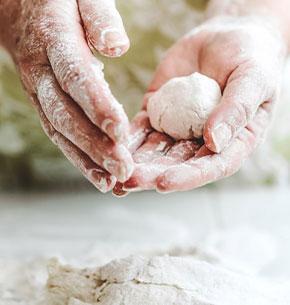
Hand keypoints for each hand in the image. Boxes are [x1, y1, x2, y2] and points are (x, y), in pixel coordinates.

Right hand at [0, 0, 133, 191]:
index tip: (120, 131)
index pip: (76, 77)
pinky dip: (78, 158)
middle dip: (95, 144)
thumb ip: (100, 17)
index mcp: (54, 41)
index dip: (97, 105)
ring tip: (111, 183)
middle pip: (66, 115)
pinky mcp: (43, 104)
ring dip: (86, 160)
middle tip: (123, 168)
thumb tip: (118, 47)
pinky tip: (98, 176)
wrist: (22, 8)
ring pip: (60, 132)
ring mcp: (39, 92)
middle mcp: (42, 73)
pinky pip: (59, 134)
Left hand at [114, 16, 286, 194]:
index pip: (211, 167)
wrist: (225, 38)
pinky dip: (126, 137)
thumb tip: (215, 142)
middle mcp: (202, 142)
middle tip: (128, 181)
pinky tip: (108, 146)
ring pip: (154, 150)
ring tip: (112, 171)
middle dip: (151, 174)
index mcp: (231, 142)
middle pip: (177, 164)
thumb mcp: (254, 79)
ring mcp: (178, 128)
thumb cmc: (250, 58)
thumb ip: (237, 110)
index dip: (187, 177)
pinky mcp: (158, 113)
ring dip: (134, 161)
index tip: (163, 183)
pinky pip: (140, 127)